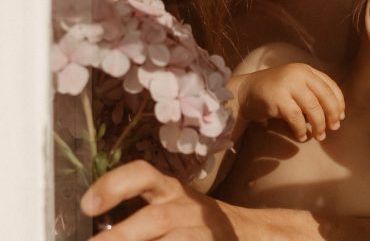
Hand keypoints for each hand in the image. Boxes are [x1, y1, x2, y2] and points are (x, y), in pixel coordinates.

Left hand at [81, 160, 238, 240]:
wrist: (242, 232)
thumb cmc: (190, 221)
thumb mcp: (169, 204)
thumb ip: (135, 216)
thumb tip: (91, 226)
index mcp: (169, 191)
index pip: (143, 175)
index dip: (115, 185)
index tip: (87, 206)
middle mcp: (186, 209)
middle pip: (157, 219)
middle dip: (122, 238)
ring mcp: (200, 232)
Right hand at [237, 63, 344, 141]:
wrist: (245, 92)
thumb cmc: (274, 93)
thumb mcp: (296, 87)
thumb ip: (313, 94)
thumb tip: (336, 115)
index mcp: (306, 70)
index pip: (331, 86)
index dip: (339, 103)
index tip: (341, 116)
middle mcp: (299, 74)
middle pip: (326, 96)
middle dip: (332, 115)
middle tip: (334, 128)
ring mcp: (288, 84)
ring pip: (313, 108)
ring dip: (319, 125)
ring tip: (319, 136)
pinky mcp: (278, 98)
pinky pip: (297, 118)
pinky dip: (301, 130)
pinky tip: (301, 137)